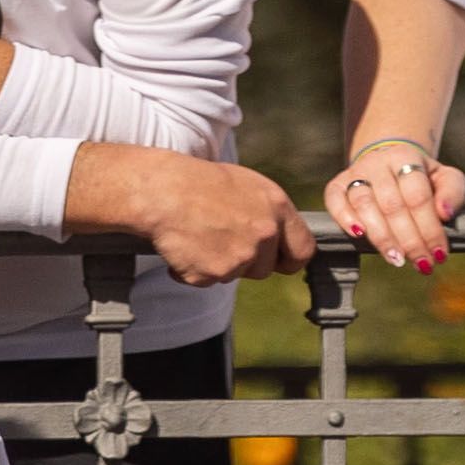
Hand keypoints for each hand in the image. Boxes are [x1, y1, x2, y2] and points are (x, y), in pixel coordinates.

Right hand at [87, 146, 310, 284]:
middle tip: (220, 238)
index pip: (303, 251)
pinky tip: (185, 244)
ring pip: (234, 275)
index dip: (289, 259)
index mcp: (277, 208)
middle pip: (265, 269)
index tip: (278, 260)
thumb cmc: (200, 183)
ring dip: (218, 263)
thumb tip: (279, 238)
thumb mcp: (248, 186)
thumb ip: (270, 214)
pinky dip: (193, 269)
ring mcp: (239, 257)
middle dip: (246, 261)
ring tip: (199, 235)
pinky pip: (206, 281)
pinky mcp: (212, 273)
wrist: (161, 191)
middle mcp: (263, 234)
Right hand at [327, 142, 464, 269]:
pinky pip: (335, 201)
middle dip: (409, 239)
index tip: (439, 254)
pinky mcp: (336, 185)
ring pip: (364, 205)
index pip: (418, 196)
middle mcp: (378, 163)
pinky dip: (345, 218)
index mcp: (406, 157)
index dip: (429, 228)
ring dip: (381, 236)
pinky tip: (359, 236)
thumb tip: (445, 213)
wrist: (388, 163)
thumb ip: (452, 192)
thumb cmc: (420, 178)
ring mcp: (355, 173)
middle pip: (392, 205)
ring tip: (396, 258)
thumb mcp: (444, 178)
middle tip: (421, 263)